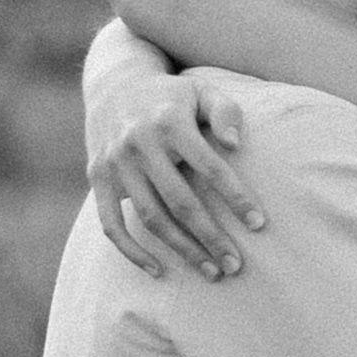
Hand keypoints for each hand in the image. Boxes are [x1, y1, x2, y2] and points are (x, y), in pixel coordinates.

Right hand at [86, 69, 265, 278]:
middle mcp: (139, 144)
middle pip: (180, 202)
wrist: (114, 84)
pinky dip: (132, 250)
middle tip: (236, 265)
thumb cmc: (172, 96)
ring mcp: (115, 163)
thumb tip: (236, 144)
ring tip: (211, 272)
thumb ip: (225, 112)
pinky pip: (110, 223)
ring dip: (181, 250)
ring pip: (151, 218)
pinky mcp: (97, 178)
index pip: (210, 167)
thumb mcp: (202, 91)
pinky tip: (158, 271)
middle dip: (211, 237)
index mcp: (170, 122)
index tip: (259, 225)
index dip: (236, 198)